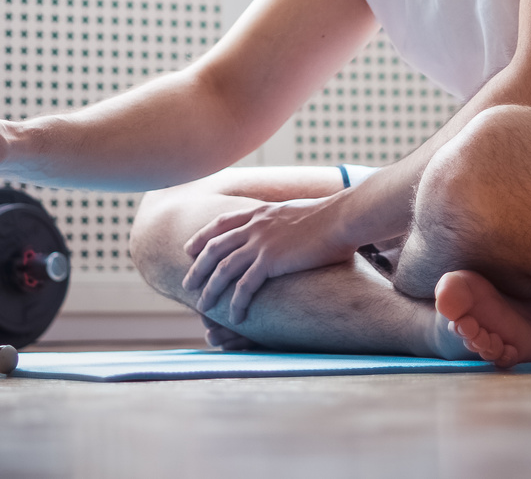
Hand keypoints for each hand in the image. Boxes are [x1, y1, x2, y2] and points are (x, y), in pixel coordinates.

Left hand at [182, 195, 359, 323]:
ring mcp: (261, 243)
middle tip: (187, 284)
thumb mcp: (297, 212)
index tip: (189, 249)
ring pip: (224, 269)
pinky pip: (246, 286)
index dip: (202, 237)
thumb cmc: (331, 217)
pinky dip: (237, 303)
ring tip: (204, 307)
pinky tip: (235, 317)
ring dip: (211, 289)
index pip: (221, 223)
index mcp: (260, 213)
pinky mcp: (271, 261)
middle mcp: (255, 226)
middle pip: (215, 248)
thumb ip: (283, 221)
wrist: (342, 217)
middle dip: (198, 267)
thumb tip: (286, 229)